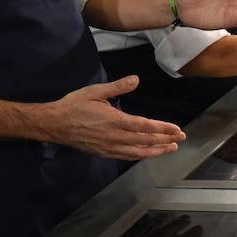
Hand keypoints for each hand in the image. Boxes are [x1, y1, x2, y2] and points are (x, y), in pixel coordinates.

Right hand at [43, 75, 185, 159]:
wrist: (55, 124)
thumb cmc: (74, 105)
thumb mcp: (95, 91)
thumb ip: (117, 87)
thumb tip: (136, 79)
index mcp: (114, 121)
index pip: (145, 126)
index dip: (163, 128)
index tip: (177, 129)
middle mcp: (115, 137)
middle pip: (146, 140)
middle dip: (165, 139)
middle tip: (181, 138)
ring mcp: (110, 147)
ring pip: (139, 152)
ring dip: (157, 151)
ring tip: (170, 148)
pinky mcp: (105, 153)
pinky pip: (127, 156)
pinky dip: (141, 156)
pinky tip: (148, 154)